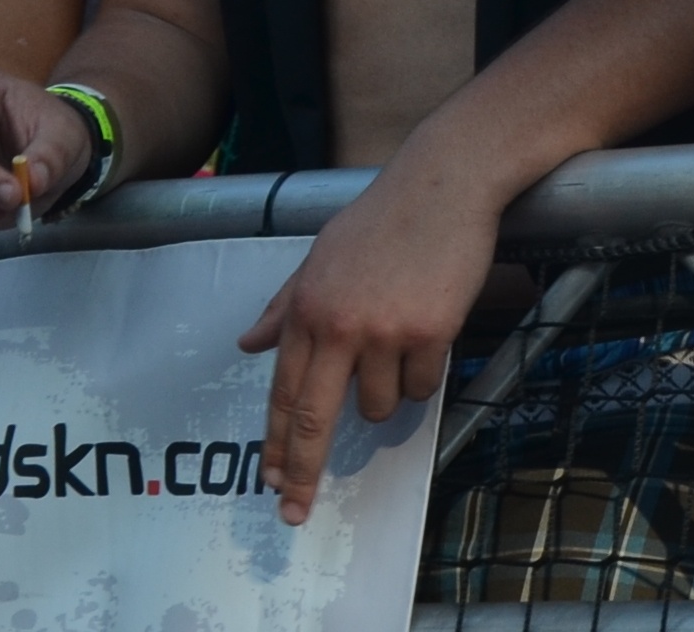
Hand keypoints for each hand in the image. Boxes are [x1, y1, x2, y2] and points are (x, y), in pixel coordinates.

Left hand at [237, 161, 518, 528]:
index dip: (275, 444)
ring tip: (401, 340)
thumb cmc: (383, 217)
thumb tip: (249, 343)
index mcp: (306, 308)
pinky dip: (424, 374)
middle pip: (313, 419)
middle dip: (302, 472)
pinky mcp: (430, 332)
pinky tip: (431, 331)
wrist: (445, 182)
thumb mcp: (321, 256)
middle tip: (294, 511)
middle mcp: (339, 325)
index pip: (282, 392)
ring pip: (379, 406)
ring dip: (389, 391)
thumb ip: (284, 305)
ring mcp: (384, 331)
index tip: (270, 482)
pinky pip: (422, 387)